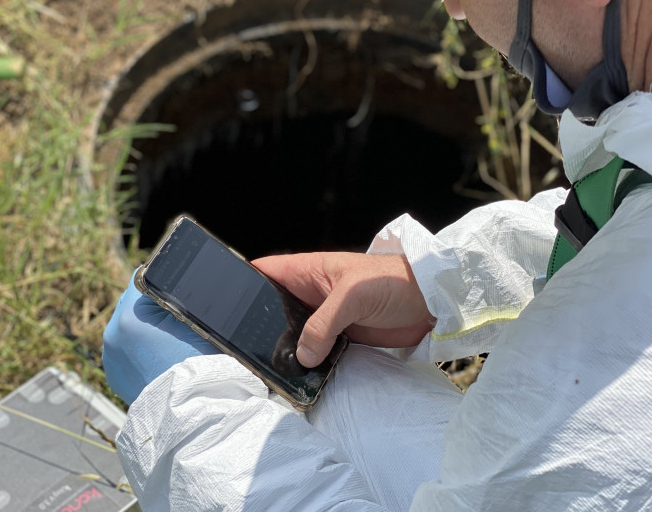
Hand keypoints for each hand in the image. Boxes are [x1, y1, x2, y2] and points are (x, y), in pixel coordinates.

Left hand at [102, 272, 217, 404]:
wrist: (193, 410)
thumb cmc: (197, 361)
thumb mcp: (192, 317)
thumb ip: (174, 294)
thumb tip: (169, 279)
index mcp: (127, 317)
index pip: (142, 277)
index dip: (163, 278)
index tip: (178, 287)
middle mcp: (111, 336)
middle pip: (132, 301)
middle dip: (150, 302)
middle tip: (177, 312)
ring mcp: (110, 358)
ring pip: (127, 324)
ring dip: (143, 324)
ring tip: (168, 336)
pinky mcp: (114, 375)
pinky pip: (125, 348)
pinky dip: (139, 346)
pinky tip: (159, 353)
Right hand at [253, 253, 434, 367]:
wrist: (431, 302)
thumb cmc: (391, 281)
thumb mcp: (352, 295)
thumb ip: (323, 322)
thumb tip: (301, 356)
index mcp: (309, 272)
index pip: (267, 272)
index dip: (243, 282)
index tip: (220, 301)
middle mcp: (312, 295)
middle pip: (275, 309)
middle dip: (259, 325)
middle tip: (239, 347)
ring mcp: (326, 319)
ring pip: (294, 335)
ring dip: (284, 350)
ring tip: (265, 369)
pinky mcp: (342, 340)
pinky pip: (316, 353)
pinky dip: (307, 365)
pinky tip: (298, 379)